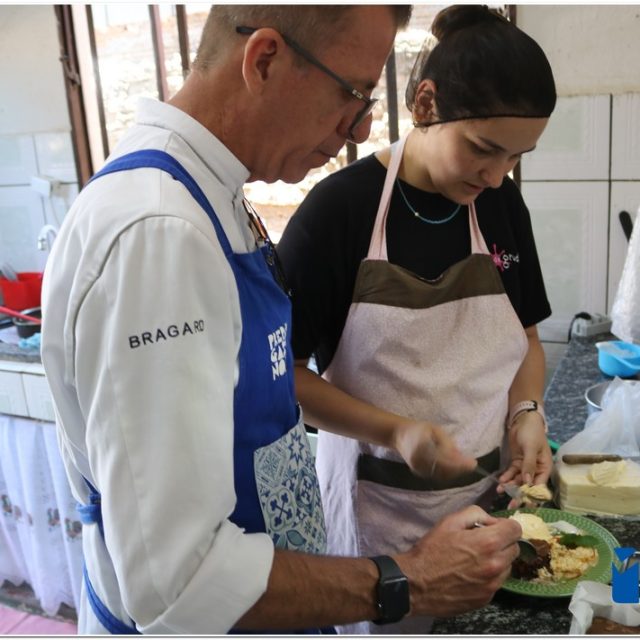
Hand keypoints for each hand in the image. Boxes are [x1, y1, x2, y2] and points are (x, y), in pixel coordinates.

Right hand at [393, 421, 476, 480]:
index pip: (444, 459)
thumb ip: (446, 442)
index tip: (473, 463)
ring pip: (441, 475)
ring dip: (455, 472)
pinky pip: (436, 475)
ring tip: (466, 465)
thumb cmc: (419, 429)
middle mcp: (419, 461)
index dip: (459, 463)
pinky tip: (455, 468)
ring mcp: (418, 468)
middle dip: (459, 469)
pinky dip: (448, 473)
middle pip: (443, 470)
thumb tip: (460, 455)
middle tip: (472, 464)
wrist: (400, 436)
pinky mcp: (418, 472)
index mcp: (422, 447)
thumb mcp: (434, 429)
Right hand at [396, 505, 520, 616]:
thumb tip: (492, 521)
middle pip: (515, 548)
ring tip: (475, 559)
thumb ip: (475, 514)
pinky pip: (496, 582)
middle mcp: (496, 565)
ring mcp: (493, 585)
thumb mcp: (449, 521)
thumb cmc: (431, 550)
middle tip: (482, 542)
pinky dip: (489, 576)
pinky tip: (470, 574)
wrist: (416, 583)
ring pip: (507, 567)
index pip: (516, 529)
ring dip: (497, 560)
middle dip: (502, 542)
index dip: (505, 525)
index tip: (493, 527)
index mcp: (488, 542)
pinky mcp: (487, 599)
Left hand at [499, 412, 552, 507]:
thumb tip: (528, 482)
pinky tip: (500, 482)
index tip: (524, 504)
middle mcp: (536, 470)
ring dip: (510, 487)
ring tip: (500, 491)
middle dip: (519, 495)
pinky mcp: (517, 463)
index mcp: (545, 468)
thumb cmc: (532, 433)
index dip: (532, 496)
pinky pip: (511, 473)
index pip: (539, 487)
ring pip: (518, 481)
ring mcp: (526, 467)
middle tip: (510, 505)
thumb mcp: (531, 448)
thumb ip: (529, 465)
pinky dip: (506, 478)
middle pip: (528, 486)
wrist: (523, 420)